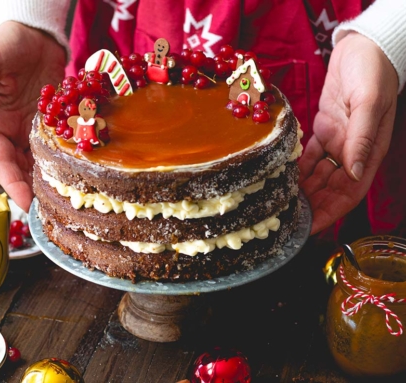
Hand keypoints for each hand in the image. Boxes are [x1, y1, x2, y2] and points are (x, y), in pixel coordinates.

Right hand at [0, 21, 65, 210]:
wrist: (36, 35)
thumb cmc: (8, 44)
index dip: (10, 182)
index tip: (24, 201)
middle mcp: (14, 131)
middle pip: (22, 167)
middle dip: (32, 188)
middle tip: (48, 208)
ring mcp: (35, 128)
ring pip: (40, 161)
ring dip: (49, 178)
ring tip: (63, 197)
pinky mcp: (55, 122)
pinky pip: (59, 146)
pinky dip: (64, 160)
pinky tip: (76, 172)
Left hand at [299, 32, 397, 233]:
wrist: (363, 47)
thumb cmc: (372, 72)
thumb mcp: (369, 105)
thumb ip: (361, 140)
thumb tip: (354, 175)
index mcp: (367, 152)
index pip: (348, 193)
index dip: (329, 213)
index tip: (308, 229)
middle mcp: (351, 152)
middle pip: (329, 190)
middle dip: (310, 207)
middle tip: (284, 222)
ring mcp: (336, 142)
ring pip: (317, 176)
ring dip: (301, 191)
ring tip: (279, 205)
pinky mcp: (323, 130)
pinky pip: (308, 157)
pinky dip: (296, 169)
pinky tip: (280, 178)